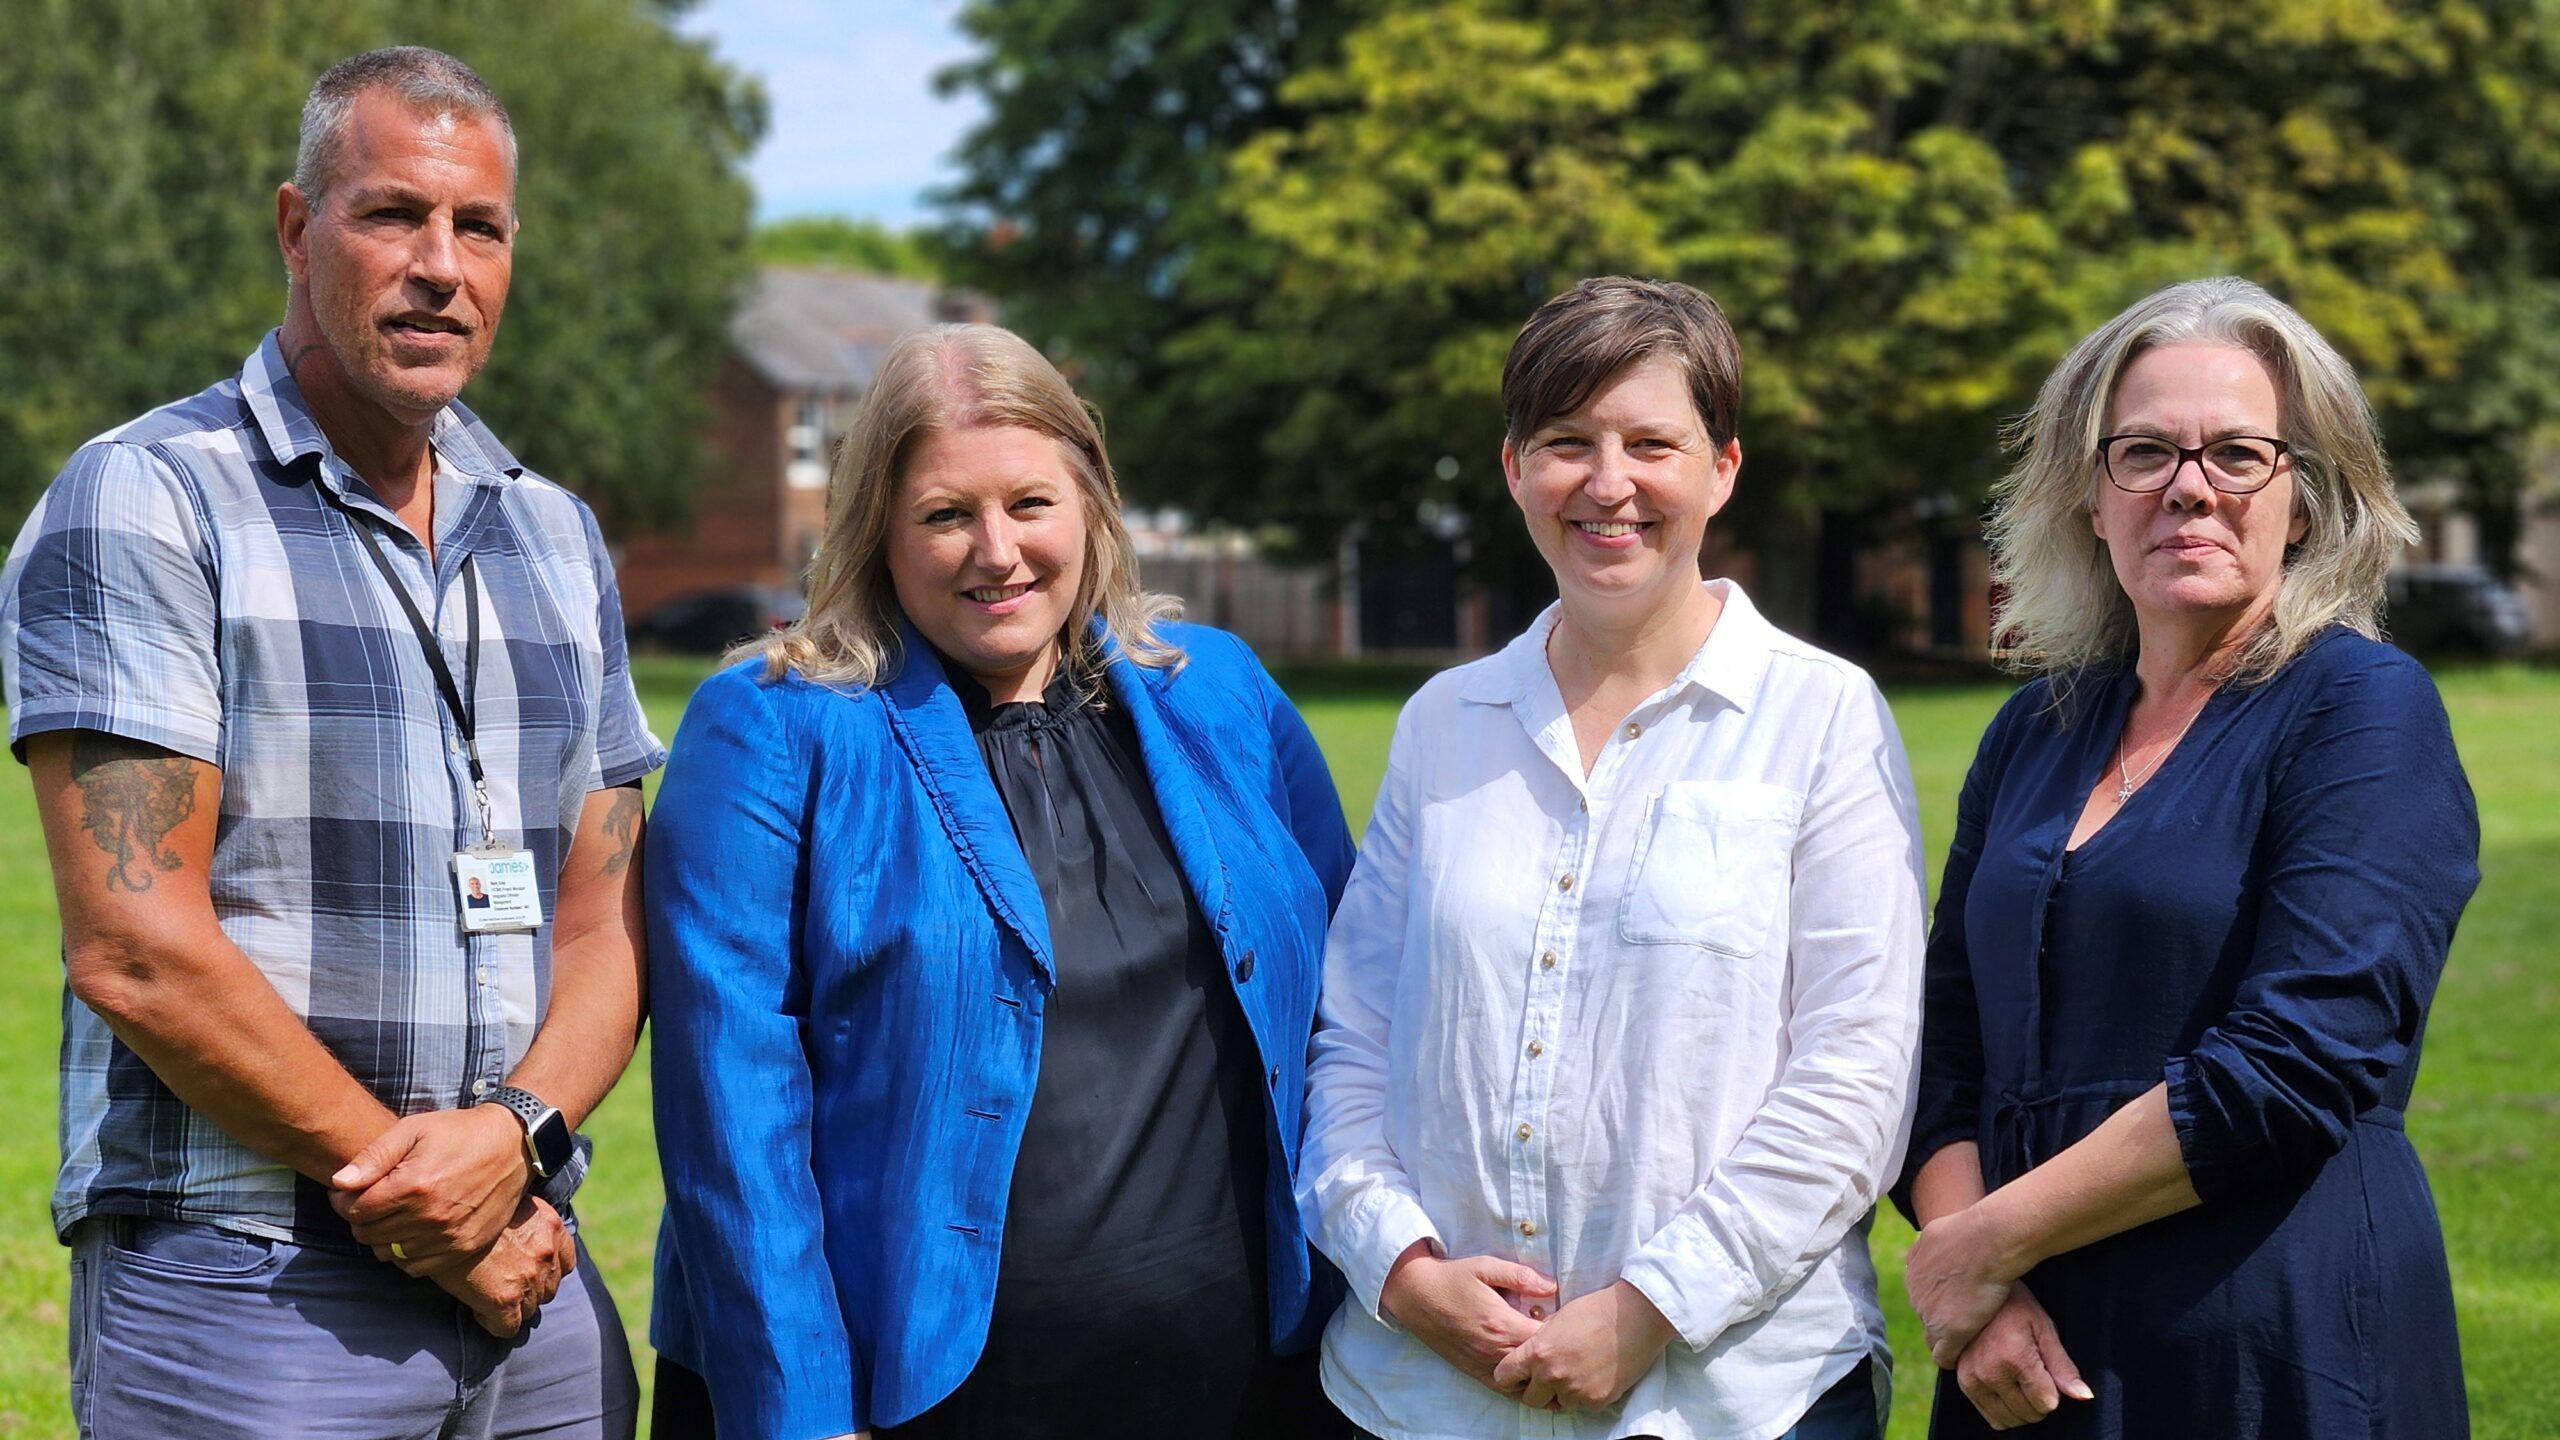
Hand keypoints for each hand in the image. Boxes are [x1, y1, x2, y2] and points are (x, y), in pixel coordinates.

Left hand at [331, 1105, 530, 1270]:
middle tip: (368, 1203)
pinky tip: (410, 1233)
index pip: (356, 1210)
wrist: (514, 1144)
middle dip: (359, 1219)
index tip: (347, 1192)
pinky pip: (417, 1267)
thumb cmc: (459, 1132)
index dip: (343, 1201)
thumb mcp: (414, 1129)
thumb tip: (339, 1183)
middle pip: (369, 1234)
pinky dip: (405, 1255)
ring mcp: (449, 1235)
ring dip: (381, 1238)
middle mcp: (431, 1216)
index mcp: (414, 1185)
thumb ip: (374, 1156)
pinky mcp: (465, 1246)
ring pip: (389, 1253)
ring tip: (390, 1217)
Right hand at [428, 1196, 576, 1337]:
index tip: (527, 1272)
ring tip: (489, 1296)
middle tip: (503, 1285)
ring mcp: (529, 1278)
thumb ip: (526, 1223)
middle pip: (548, 1290)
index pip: (566, 1262)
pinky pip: (508, 1328)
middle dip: (528, 1291)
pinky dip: (494, 1324)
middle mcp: (546, 1254)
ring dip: (512, 1307)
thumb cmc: (469, 1210)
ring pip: (530, 1310)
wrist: (442, 1219)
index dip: (546, 1271)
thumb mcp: (509, 1203)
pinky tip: (479, 1311)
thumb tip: (521, 1240)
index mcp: (551, 1226)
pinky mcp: (505, 1300)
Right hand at [1378, 1242, 1557, 1396]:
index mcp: (1502, 1323)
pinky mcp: (1475, 1372)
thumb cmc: (1452, 1278)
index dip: (1563, 1335)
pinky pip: (1505, 1391)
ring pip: (1525, 1384)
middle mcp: (1495, 1350)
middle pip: (1539, 1365)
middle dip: (1556, 1358)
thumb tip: (1552, 1286)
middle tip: (1569, 1346)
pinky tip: (1534, 1381)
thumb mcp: (1485, 1267)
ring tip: (1556, 1366)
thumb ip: (1520, 1276)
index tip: (1571, 1325)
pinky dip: (1523, 1389)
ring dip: (1542, 1376)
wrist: (1416, 1296)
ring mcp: (1485, 1365)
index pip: (1545, 1340)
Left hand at [1490, 1280, 1675, 1412]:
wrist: (1634, 1316)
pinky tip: (1596, 1373)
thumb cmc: (1596, 1310)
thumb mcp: (1556, 1319)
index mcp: (1537, 1353)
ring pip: (1558, 1403)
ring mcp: (1575, 1391)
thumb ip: (1539, 1341)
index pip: (1504, 1378)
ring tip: (1579, 1370)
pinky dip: (1586, 1394)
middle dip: (1535, 1391)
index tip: (1517, 1374)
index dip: (1509, 1376)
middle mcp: (1552, 1376)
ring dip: (1563, 1392)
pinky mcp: (1597, 1401)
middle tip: (1549, 1377)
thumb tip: (1530, 1352)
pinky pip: (1583, 1405)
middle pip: (1529, 1400)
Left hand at [1906, 1201, 2031, 1366]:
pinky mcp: (1948, 1331)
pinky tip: (1959, 1360)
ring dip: (1946, 1338)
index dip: (1940, 1299)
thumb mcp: (1939, 1229)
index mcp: (1913, 1268)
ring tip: (1964, 1343)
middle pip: (1926, 1313)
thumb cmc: (1973, 1230)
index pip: (1922, 1292)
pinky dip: (1950, 1358)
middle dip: (1941, 1317)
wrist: (1987, 1240)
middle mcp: (1915, 1290)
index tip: (1956, 1303)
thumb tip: (1924, 1241)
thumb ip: (1930, 1242)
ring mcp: (1929, 1313)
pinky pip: (1942, 1354)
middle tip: (1964, 1321)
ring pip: (1932, 1334)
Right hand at [1952, 1283, 2089, 1428]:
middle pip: (2029, 1414)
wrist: (1974, 1292)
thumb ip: (2063, 1367)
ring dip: (2022, 1408)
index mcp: (2015, 1358)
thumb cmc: (2015, 1307)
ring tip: (2021, 1381)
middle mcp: (1990, 1372)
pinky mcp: (1964, 1383)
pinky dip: (2005, 1410)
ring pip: (2010, 1420)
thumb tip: (2084, 1396)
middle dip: (2039, 1400)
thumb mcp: (2045, 1330)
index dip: (2055, 1390)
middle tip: (2035, 1373)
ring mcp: (1973, 1379)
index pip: (2047, 1403)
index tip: (2048, 1370)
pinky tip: (2007, 1388)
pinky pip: (1991, 1417)